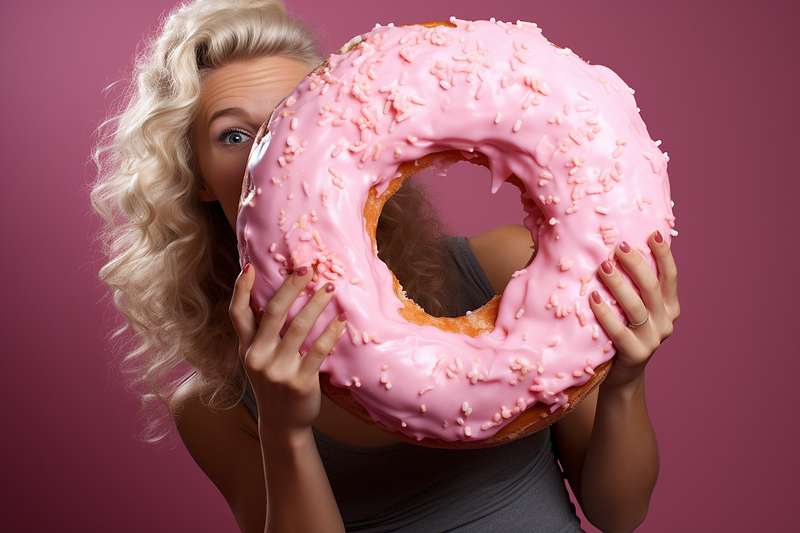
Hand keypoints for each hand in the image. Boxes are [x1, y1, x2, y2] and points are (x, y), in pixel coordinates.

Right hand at [229, 265, 346, 434]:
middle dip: (291, 286)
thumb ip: (259, 334)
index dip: (241, 290)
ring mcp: (278, 371)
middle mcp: (258, 357)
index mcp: (247, 349)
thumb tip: (272, 296)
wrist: (282, 424)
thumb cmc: (273, 384)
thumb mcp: (257, 360)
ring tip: (331, 287)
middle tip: (308, 267)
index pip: (238, 315)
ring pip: (299, 327)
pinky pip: (318, 350)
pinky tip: (342, 320)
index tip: (250, 266)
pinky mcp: (300, 382)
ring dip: (317, 303)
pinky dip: (331, 332)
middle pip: (274, 313)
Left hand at [589, 231, 678, 388]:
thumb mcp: (632, 308)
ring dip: (619, 284)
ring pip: (637, 306)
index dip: (664, 254)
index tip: (652, 233)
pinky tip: (593, 298)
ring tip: (604, 266)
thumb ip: (631, 285)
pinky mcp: (636, 355)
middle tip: (618, 246)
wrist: (622, 376)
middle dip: (636, 263)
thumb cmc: (621, 332)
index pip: (671, 276)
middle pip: (653, 287)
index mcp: (670, 306)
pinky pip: (619, 331)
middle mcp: (666, 321)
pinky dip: (606, 313)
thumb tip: (612, 248)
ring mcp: (653, 339)